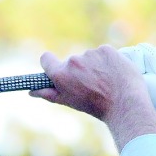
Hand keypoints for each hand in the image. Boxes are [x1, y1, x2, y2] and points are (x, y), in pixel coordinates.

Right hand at [32, 46, 155, 148]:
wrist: (124, 103)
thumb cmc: (95, 106)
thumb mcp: (69, 102)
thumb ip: (48, 94)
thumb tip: (31, 91)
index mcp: (61, 75)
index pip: (46, 59)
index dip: (50, 63)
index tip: (55, 67)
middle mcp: (73, 61)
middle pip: (72, 62)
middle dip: (79, 71)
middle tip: (92, 85)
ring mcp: (90, 53)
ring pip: (89, 57)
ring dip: (95, 66)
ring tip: (106, 81)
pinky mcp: (106, 49)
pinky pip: (103, 53)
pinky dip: (107, 61)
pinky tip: (113, 73)